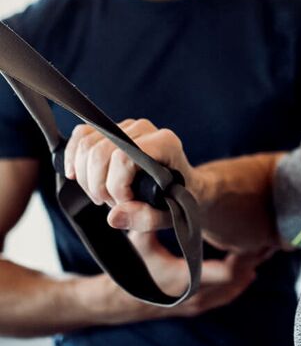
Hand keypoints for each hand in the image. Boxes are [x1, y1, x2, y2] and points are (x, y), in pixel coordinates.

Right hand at [64, 118, 195, 231]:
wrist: (182, 184)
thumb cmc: (177, 198)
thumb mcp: (169, 215)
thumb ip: (146, 218)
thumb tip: (114, 216)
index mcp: (165, 143)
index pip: (123, 158)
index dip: (116, 186)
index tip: (125, 203)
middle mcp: (145, 129)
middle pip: (100, 152)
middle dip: (99, 186)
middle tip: (112, 203)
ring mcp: (126, 127)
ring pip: (87, 145)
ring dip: (86, 178)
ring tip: (104, 194)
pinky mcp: (111, 129)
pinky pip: (81, 135)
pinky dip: (73, 157)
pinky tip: (77, 176)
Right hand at [129, 233, 270, 316]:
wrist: (123, 301)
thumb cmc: (132, 270)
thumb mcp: (139, 245)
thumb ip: (146, 224)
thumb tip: (148, 201)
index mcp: (187, 281)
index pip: (228, 273)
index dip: (245, 256)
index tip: (255, 237)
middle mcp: (197, 295)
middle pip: (238, 280)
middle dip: (252, 260)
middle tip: (267, 239)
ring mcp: (199, 302)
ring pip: (234, 288)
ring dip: (247, 270)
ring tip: (262, 249)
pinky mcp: (198, 303)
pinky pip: (227, 294)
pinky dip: (239, 280)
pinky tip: (249, 267)